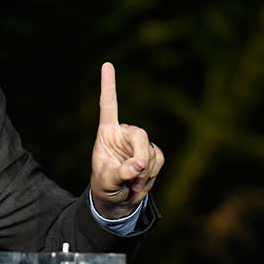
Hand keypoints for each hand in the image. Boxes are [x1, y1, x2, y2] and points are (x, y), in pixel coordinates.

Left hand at [90, 62, 163, 218]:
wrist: (117, 199)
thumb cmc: (105, 185)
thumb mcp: (106, 181)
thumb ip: (119, 172)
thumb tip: (137, 164)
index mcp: (107, 132)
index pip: (108, 105)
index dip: (108, 86)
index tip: (107, 64)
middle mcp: (124, 133)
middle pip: (140, 135)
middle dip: (140, 157)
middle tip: (134, 177)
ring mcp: (140, 143)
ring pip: (151, 152)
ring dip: (144, 172)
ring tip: (130, 183)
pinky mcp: (152, 153)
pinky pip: (158, 160)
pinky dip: (150, 174)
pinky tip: (139, 182)